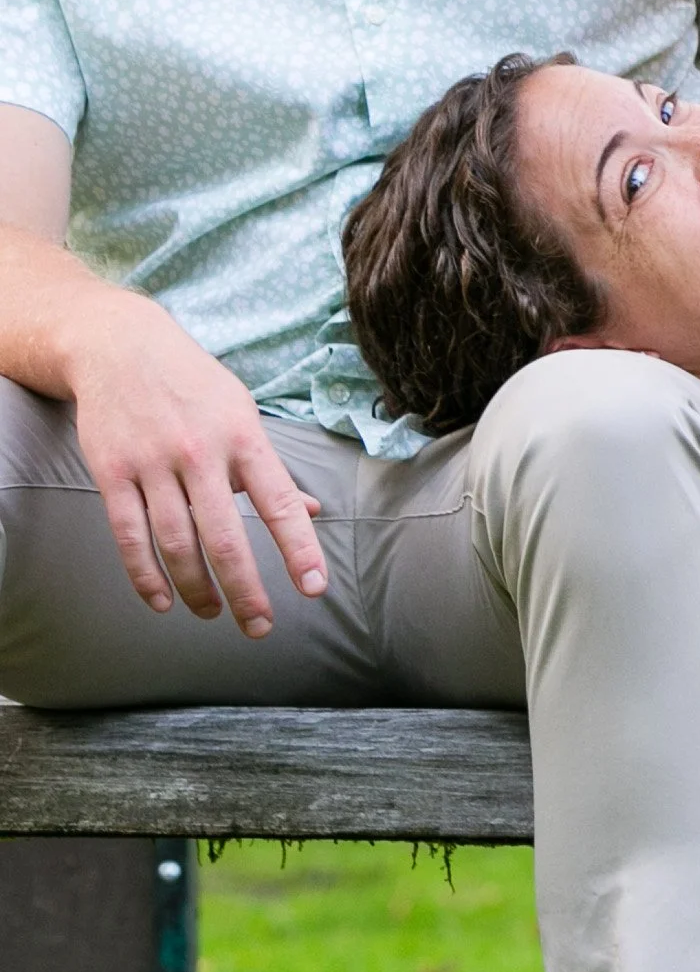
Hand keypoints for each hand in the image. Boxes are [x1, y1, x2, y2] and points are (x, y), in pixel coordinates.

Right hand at [65, 293, 327, 635]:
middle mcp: (200, 453)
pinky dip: (146, 576)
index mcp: (243, 436)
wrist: (120, 345)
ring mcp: (153, 464)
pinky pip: (130, 537)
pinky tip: (163, 601)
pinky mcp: (113, 473)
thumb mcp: (242, 412)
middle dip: (246, 590)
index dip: (298, 548)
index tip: (314, 588)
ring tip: (213, 615)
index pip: (278, 502)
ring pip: (177, 544)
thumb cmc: (194, 384)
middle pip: (225, 537)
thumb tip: (312, 510)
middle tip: (259, 626)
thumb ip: (271, 469)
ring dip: (197, 590)